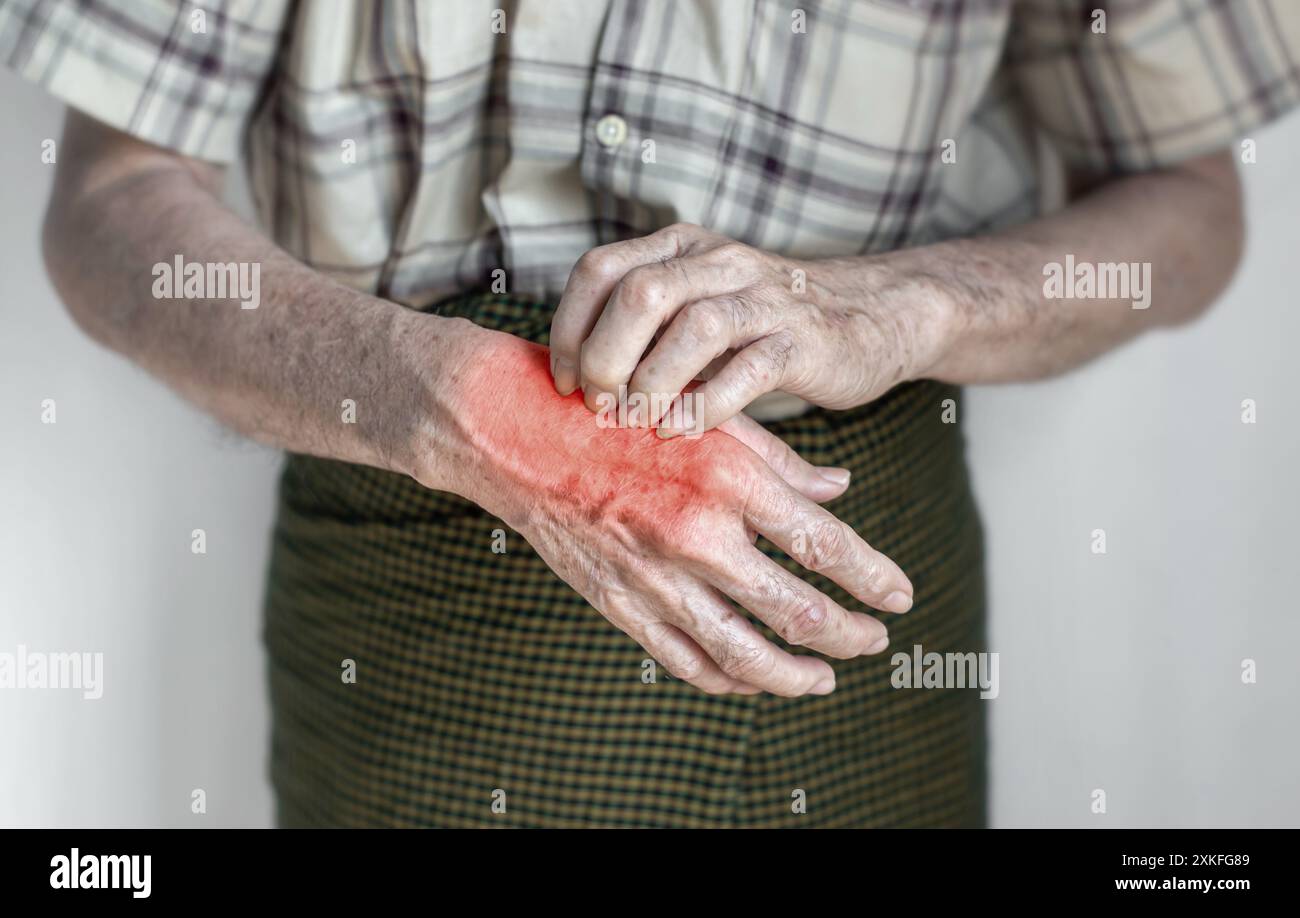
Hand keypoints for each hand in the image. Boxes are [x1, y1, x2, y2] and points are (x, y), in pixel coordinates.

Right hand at [408, 322, 913, 696]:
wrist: (516, 431)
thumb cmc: (617, 411)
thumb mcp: (707, 417)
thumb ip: (780, 461)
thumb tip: (840, 491)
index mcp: (729, 479)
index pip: (825, 546)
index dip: (873, 578)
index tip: (901, 596)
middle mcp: (698, 536)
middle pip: (797, 611)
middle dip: (848, 633)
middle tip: (875, 640)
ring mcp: (656, 578)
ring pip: (744, 652)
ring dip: (795, 673)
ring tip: (826, 679)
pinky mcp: (619, 603)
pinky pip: (685, 659)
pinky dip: (728, 676)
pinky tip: (753, 677)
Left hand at [548, 222, 952, 434]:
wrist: (871, 317)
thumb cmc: (763, 328)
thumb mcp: (696, 308)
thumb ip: (643, 329)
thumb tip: (571, 380)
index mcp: (681, 247)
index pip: (600, 270)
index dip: (570, 329)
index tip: (564, 382)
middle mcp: (718, 260)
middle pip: (637, 293)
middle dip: (604, 357)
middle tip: (600, 405)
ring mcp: (765, 296)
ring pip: (691, 326)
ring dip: (651, 384)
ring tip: (637, 422)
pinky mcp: (803, 339)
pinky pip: (747, 369)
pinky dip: (705, 407)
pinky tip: (682, 432)